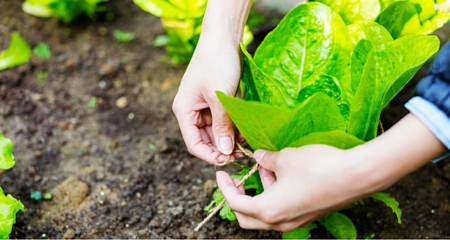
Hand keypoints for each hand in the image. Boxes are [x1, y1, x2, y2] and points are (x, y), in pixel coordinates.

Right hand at [172, 36, 241, 163]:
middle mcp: (192, 112)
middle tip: (242, 154)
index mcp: (184, 111)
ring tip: (246, 144)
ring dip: (229, 140)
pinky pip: (223, 121)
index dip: (210, 156)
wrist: (224, 37)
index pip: (194, 144)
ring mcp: (204, 107)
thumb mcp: (220, 96)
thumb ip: (222, 125)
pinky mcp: (216, 102)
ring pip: (216, 132)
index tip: (228, 160)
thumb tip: (225, 151)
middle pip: (205, 140)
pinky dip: (233, 128)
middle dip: (222, 149)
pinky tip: (245, 132)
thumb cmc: (217, 63)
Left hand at [216, 145, 369, 231]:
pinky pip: (282, 210)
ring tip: (264, 167)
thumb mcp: (286, 158)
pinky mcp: (308, 215)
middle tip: (238, 179)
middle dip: (238, 198)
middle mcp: (280, 222)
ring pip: (266, 214)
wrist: (356, 176)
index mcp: (269, 210)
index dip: (225, 188)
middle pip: (247, 217)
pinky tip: (281, 174)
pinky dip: (274, 195)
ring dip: (260, 192)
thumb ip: (267, 159)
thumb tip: (258, 156)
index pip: (236, 204)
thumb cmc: (318, 167)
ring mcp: (296, 221)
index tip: (221, 174)